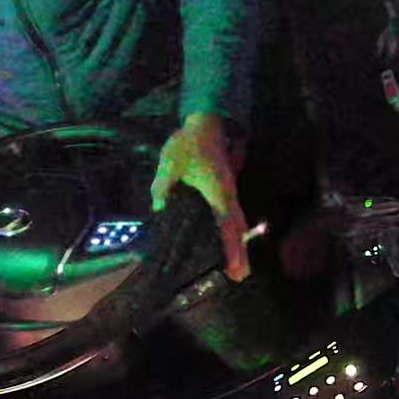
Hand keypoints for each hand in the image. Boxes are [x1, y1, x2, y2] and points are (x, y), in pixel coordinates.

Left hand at [150, 113, 250, 281]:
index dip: (232, 249)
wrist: (207, 121)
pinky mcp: (225, 188)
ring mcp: (229, 192)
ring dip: (237, 242)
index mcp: (218, 194)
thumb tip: (159, 206)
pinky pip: (231, 214)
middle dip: (239, 252)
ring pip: (237, 222)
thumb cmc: (190, 143)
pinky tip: (226, 237)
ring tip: (236, 265)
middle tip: (239, 277)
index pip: (227, 227)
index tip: (236, 270)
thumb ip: (163, 186)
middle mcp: (228, 196)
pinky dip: (232, 229)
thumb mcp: (170, 163)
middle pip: (237, 229)